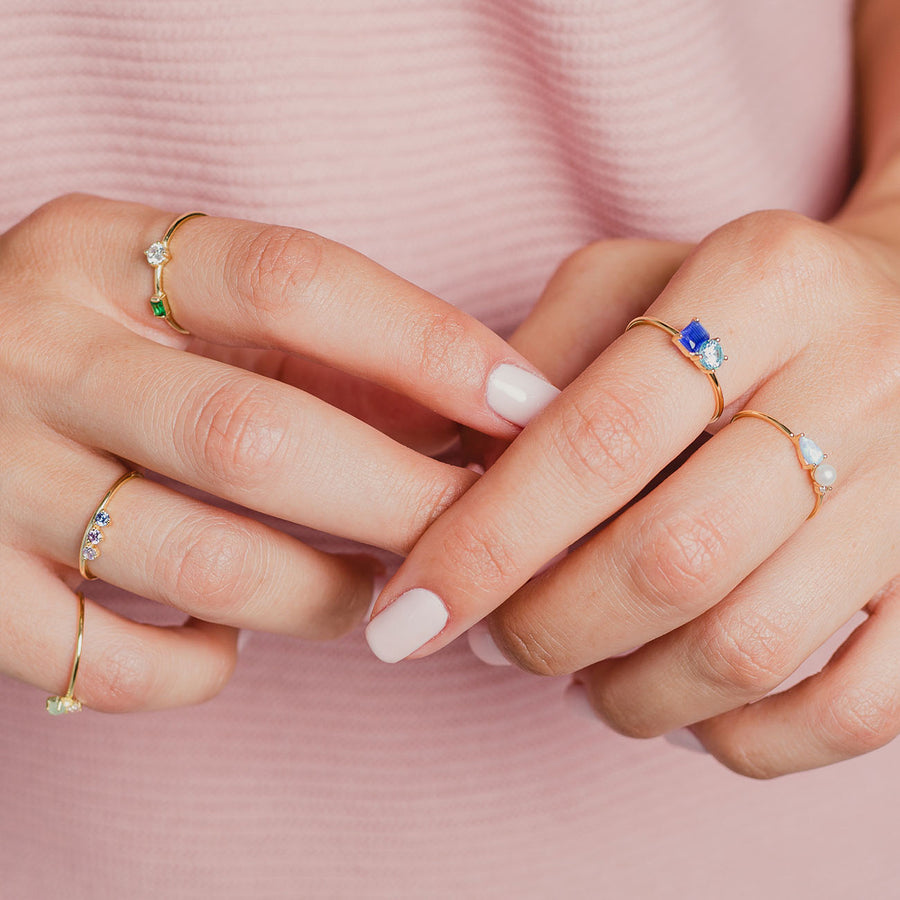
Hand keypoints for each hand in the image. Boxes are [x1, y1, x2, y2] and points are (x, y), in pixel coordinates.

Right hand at [0, 193, 556, 712]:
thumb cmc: (103, 346)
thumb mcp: (187, 303)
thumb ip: (321, 348)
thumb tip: (477, 416)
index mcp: (102, 255)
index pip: (296, 282)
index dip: (429, 346)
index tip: (524, 407)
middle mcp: (34, 353)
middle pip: (259, 439)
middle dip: (403, 502)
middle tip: (480, 534)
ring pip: (205, 567)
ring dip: (325, 596)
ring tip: (372, 590)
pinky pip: (111, 665)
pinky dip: (200, 670)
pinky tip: (230, 640)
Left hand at [366, 210, 899, 777]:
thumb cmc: (738, 300)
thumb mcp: (633, 279)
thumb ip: (531, 364)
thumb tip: (447, 485)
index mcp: (761, 284)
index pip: (595, 441)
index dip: (484, 545)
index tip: (406, 616)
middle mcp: (858, 380)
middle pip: (667, 558)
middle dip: (546, 629)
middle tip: (494, 641)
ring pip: (747, 646)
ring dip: (629, 693)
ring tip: (576, 675)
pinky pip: (853, 710)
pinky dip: (743, 740)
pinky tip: (682, 712)